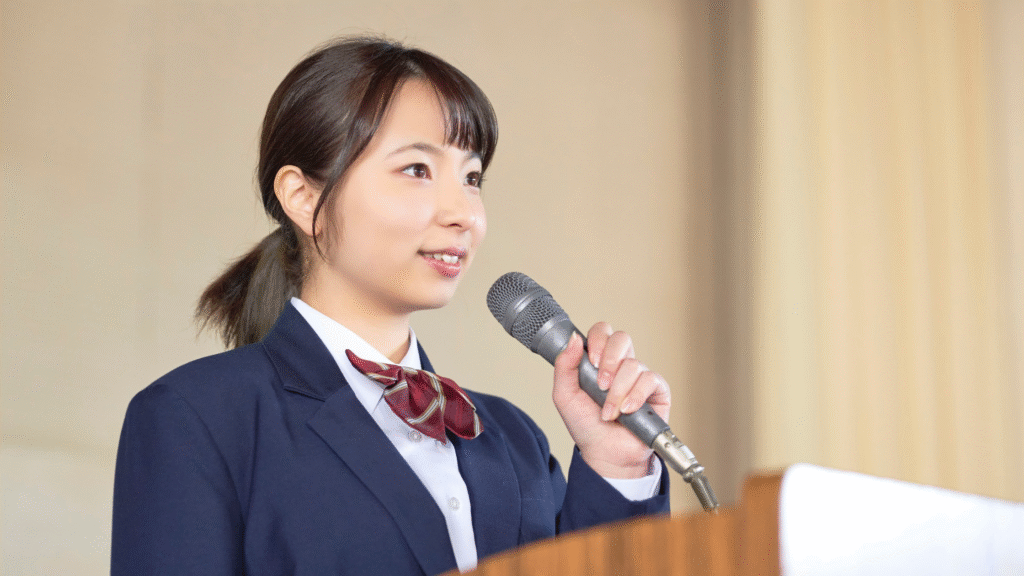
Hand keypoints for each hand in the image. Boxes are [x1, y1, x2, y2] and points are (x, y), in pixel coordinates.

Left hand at [551, 322, 670, 478]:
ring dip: (617, 391)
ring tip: (610, 411)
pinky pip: (651, 379)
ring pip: (633, 364)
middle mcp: (620, 365)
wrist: (605, 454)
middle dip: (609, 360)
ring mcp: (639, 377)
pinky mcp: (657, 391)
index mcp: (598, 361)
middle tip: (600, 384)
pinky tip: (627, 410)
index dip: (597, 340)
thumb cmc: (586, 425)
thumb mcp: (565, 395)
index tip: (590, 361)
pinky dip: (636, 396)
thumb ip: (564, 366)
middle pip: (622, 338)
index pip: (602, 332)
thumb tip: (573, 338)